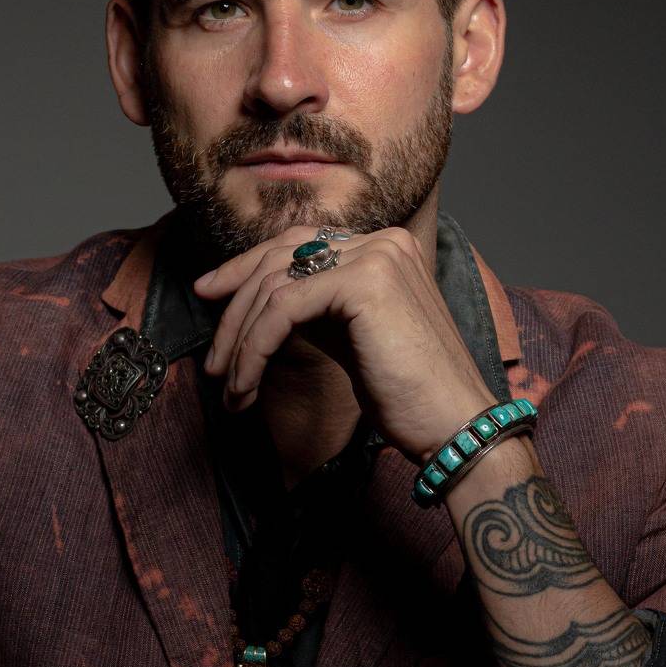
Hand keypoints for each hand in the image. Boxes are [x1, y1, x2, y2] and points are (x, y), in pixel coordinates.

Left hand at [192, 225, 497, 464]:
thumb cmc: (409, 395)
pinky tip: (246, 384)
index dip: (246, 268)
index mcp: (385, 248)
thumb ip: (316, 311)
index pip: (298, 244)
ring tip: (229, 387)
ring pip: (274, 285)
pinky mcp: (363, 282)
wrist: (454, 425)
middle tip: (211, 357)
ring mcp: (375, 256)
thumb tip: (258, 306)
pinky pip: (282, 309)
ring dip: (239, 340)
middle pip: (280, 256)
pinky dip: (253, 349)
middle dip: (233, 304)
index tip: (210, 297)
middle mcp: (382, 241)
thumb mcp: (353, 339)